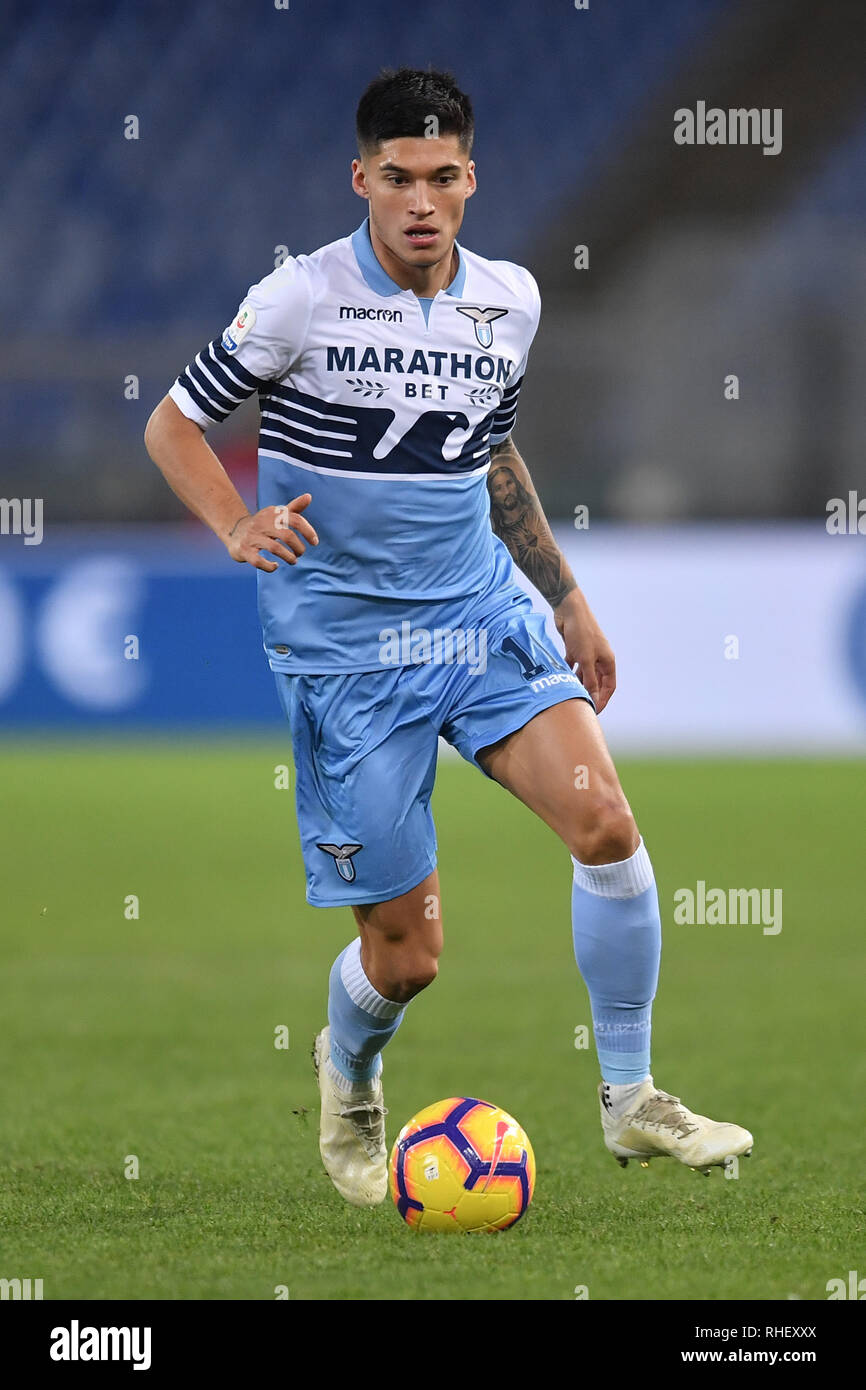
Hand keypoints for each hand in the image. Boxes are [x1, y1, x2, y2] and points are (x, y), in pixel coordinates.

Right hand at [226, 495, 317, 572]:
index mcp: (272, 514)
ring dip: (288, 557)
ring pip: (274, 548)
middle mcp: (261, 523)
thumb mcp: (277, 515)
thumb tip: (309, 496)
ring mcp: (252, 537)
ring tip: (293, 560)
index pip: (295, 519)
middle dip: (298, 547)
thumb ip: (294, 508)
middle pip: (286, 535)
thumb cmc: (263, 524)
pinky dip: (270, 566)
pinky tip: (275, 566)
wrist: (234, 531)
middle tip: (300, 553)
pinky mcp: (244, 551)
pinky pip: (258, 561)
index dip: (308, 531)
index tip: (315, 542)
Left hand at [553, 589, 615, 712]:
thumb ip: (590, 680)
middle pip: (597, 682)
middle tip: (580, 706)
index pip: (609, 686)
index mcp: (607, 661)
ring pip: (584, 675)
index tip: (593, 711)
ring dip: (578, 685)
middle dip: (590, 694)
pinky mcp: (575, 649)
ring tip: (569, 696)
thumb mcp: (586, 659)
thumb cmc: (581, 633)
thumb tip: (593, 698)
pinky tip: (561, 681)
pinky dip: (569, 673)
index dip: (602, 699)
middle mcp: (599, 658)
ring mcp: (587, 654)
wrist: (569, 610)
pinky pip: (573, 666)